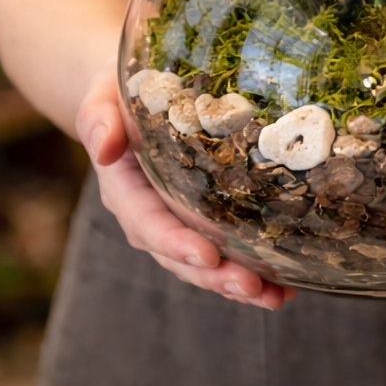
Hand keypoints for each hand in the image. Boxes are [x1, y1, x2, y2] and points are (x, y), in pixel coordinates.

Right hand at [75, 68, 294, 309]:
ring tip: (276, 296)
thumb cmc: (120, 89)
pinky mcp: (203, 216)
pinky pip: (225, 249)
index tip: (208, 256)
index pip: (148, 224)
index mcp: (125, 189)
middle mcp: (151, 214)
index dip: (176, 244)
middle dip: (216, 276)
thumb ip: (99, 120)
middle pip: (180, 257)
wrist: (134, 90)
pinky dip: (254, 268)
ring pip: (206, 263)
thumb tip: (105, 147)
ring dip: (238, 283)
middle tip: (253, 287)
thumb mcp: (102, 97)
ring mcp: (178, 219)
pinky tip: (286, 285)